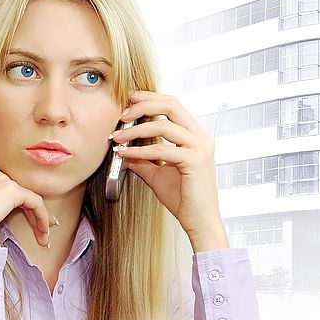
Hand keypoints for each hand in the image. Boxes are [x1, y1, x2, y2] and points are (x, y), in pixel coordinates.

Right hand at [0, 139, 55, 253]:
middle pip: (18, 186)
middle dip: (31, 207)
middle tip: (40, 226)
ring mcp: (1, 179)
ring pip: (30, 196)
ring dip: (40, 217)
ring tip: (43, 236)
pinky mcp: (12, 190)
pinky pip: (36, 203)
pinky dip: (42, 218)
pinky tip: (42, 232)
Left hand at [110, 91, 226, 251]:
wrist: (200, 221)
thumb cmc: (184, 198)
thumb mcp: (158, 173)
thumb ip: (143, 159)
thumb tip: (123, 149)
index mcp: (196, 136)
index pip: (173, 105)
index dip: (150, 98)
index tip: (130, 100)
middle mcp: (201, 137)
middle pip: (171, 105)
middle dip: (143, 105)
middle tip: (122, 115)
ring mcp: (200, 148)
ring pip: (164, 125)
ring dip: (136, 129)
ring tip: (118, 137)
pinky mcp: (195, 161)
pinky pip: (162, 150)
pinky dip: (140, 150)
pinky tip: (125, 153)